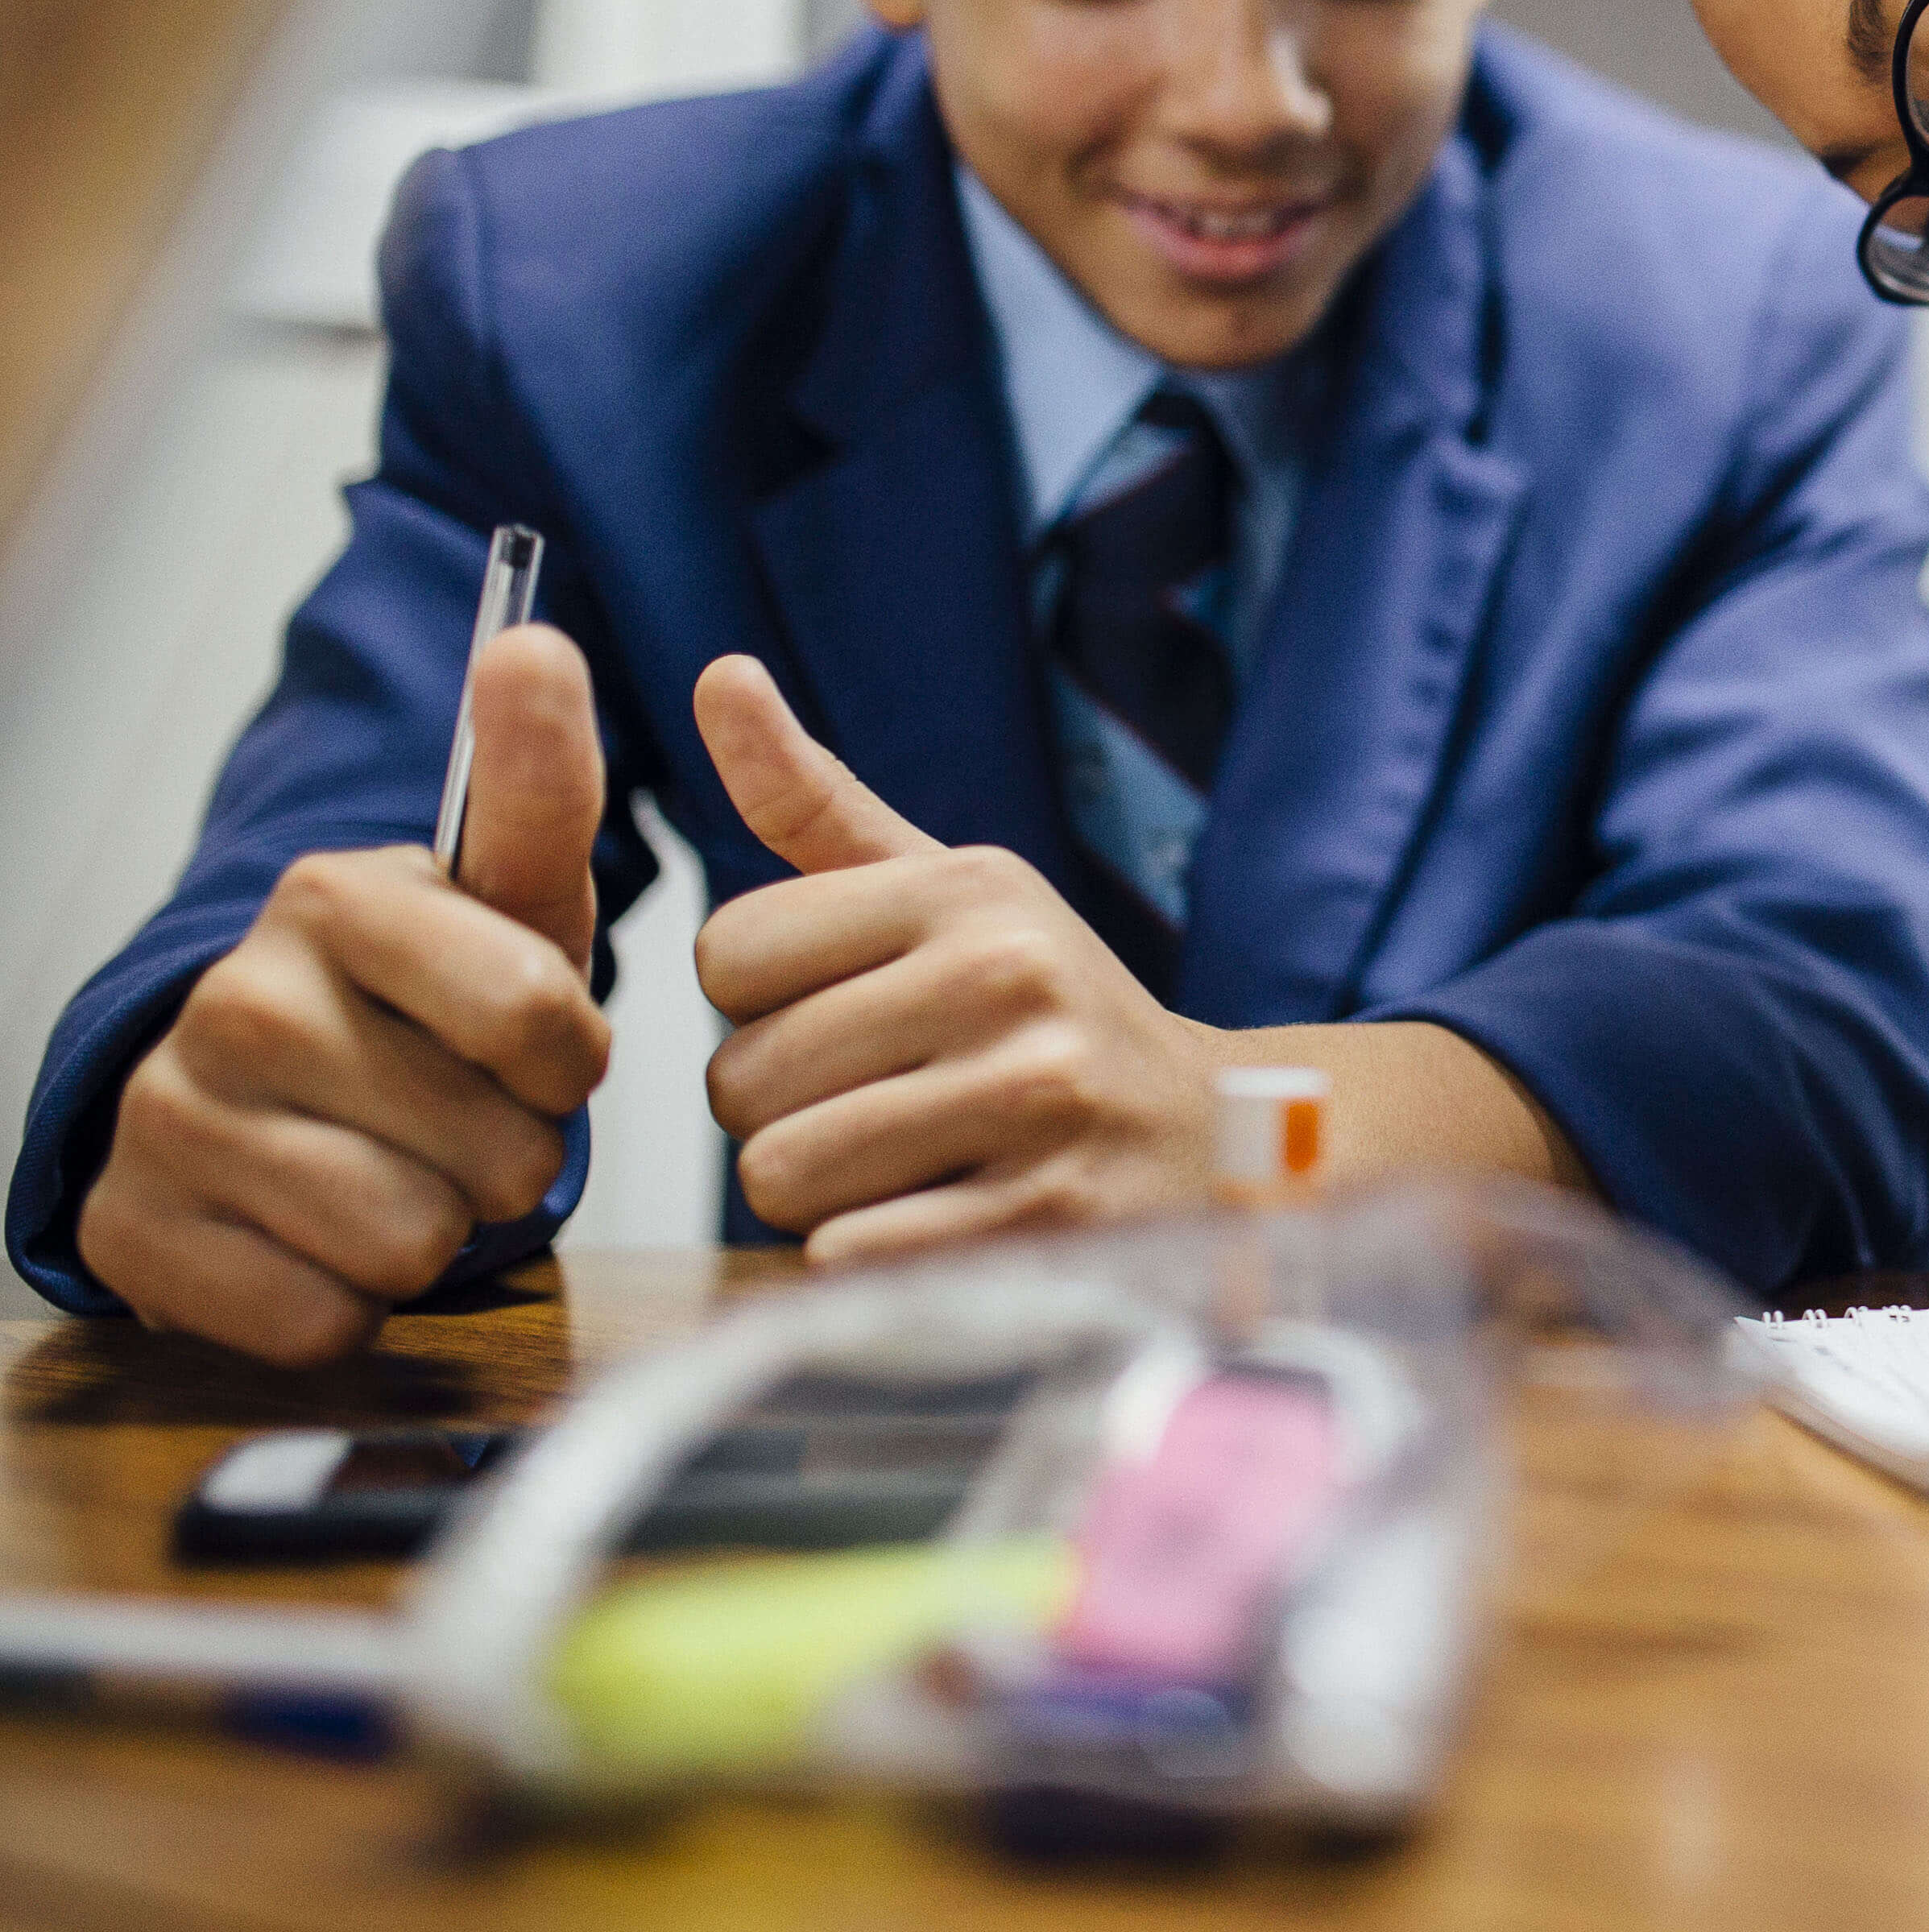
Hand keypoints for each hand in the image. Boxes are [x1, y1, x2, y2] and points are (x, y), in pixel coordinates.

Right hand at [79, 623, 608, 1364]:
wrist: (257, 1099)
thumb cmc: (425, 996)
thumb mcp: (508, 894)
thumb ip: (537, 780)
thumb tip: (533, 640)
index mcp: (338, 897)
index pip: (538, 1013)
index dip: (569, 1060)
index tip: (539, 1042)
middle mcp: (237, 996)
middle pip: (499, 1154)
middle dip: (507, 1152)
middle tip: (456, 1113)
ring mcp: (172, 1116)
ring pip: (414, 1244)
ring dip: (437, 1228)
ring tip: (397, 1168)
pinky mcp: (132, 1236)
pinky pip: (325, 1321)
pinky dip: (346, 1300)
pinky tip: (315, 1234)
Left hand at [694, 655, 1225, 1262]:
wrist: (1207, 1136)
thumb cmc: (1039, 1009)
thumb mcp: (950, 891)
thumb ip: (814, 803)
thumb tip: (718, 675)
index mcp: (970, 889)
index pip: (726, 952)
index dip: (759, 1003)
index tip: (844, 1012)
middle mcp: (1006, 977)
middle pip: (740, 1078)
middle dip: (782, 1110)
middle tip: (880, 1102)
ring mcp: (1034, 1099)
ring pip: (781, 1174)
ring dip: (818, 1193)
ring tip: (907, 1163)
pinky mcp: (1042, 1218)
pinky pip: (846, 1254)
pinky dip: (865, 1256)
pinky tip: (943, 1217)